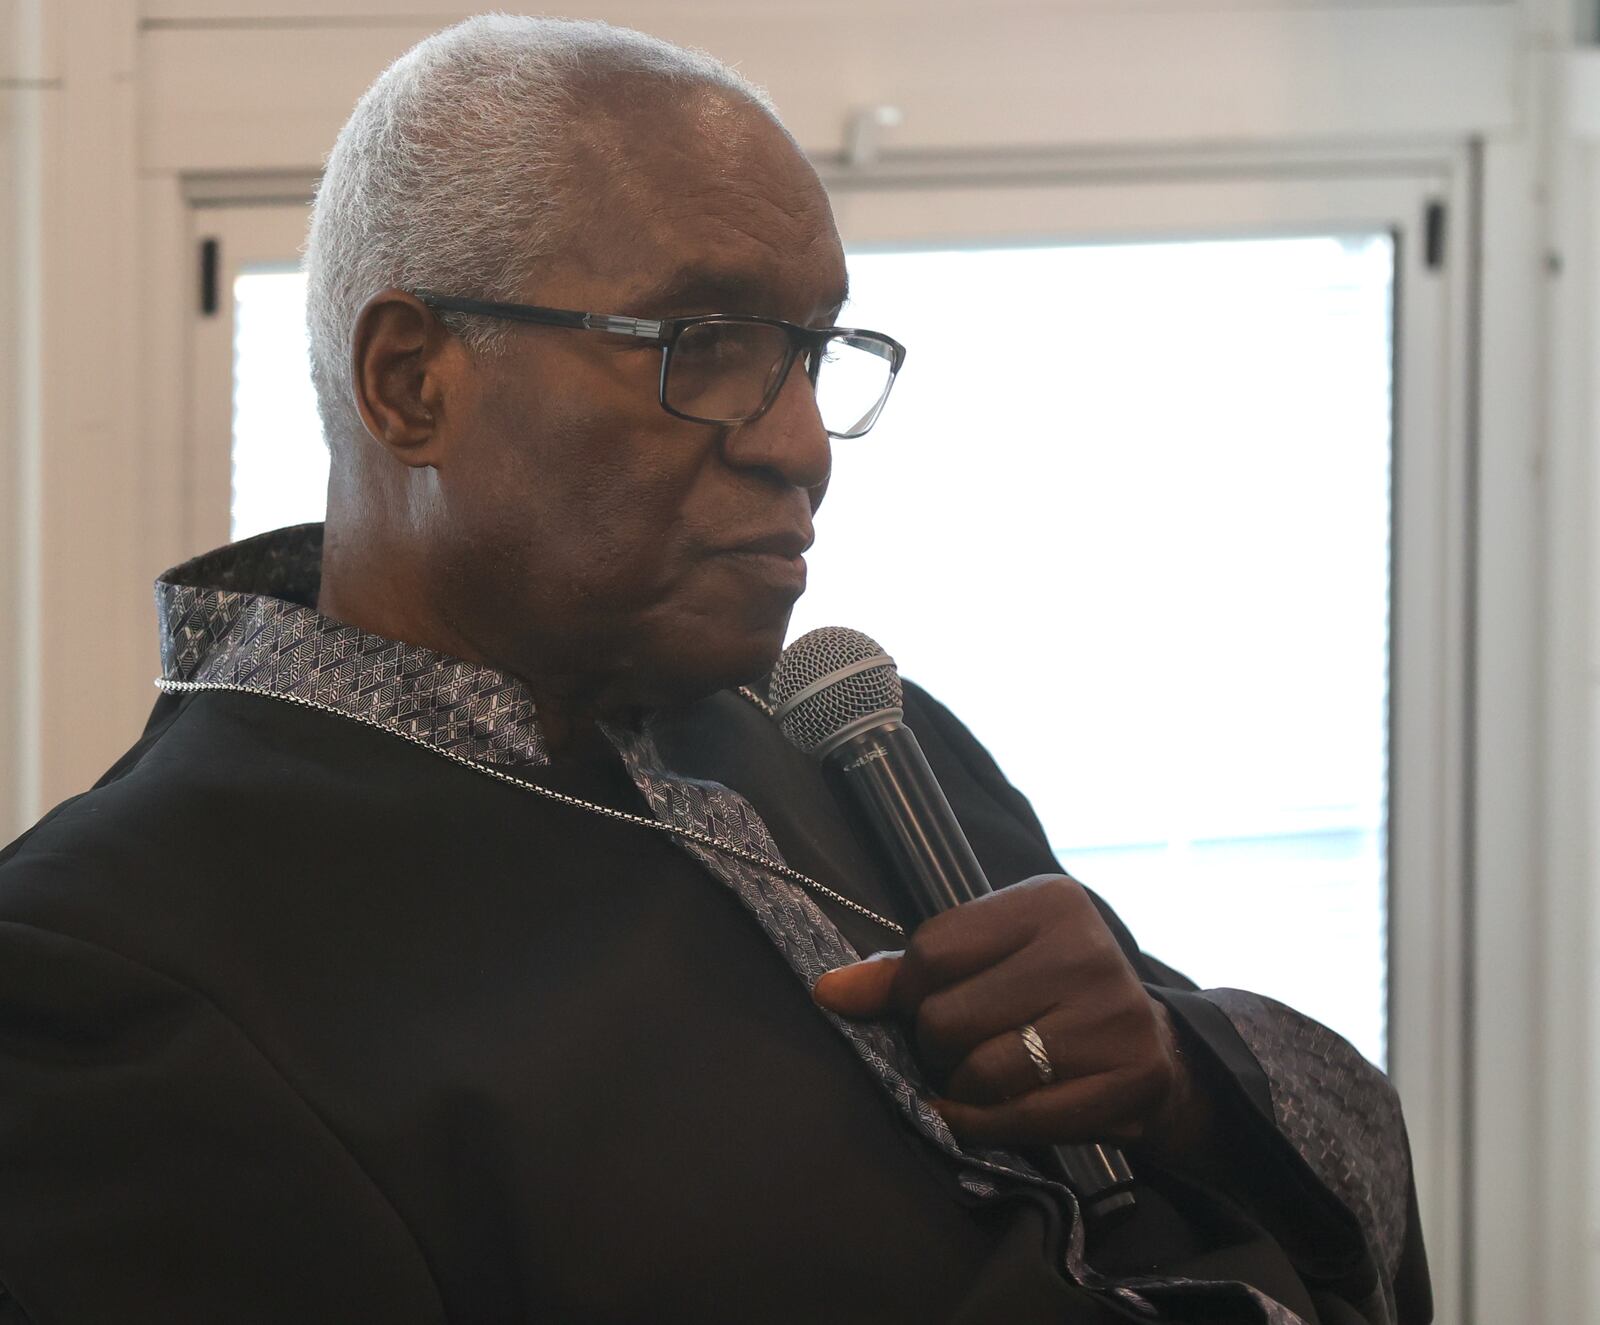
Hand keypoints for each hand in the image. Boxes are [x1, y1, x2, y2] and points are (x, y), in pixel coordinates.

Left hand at [811, 874, 1213, 1159]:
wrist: (1151, 1045)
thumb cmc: (1049, 994)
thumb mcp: (989, 960)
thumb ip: (906, 973)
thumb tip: (829, 991)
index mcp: (1048, 901)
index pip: (932, 951)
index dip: (910, 993)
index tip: (927, 1006)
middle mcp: (1085, 949)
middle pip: (947, 1016)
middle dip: (937, 1045)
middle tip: (961, 1046)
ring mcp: (1113, 1014)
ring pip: (979, 1071)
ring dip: (962, 1088)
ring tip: (983, 1074)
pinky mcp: (1131, 1076)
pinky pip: (1019, 1118)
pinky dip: (984, 1125)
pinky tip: (987, 1112)